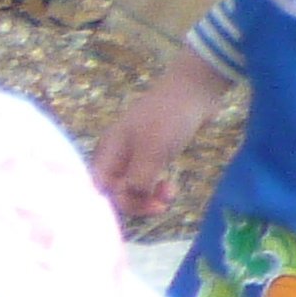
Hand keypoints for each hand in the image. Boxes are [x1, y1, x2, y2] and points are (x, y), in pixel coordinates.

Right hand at [90, 57, 233, 220]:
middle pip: (116, 189)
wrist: (195, 90)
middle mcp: (117, 154)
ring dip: (148, 197)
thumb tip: (128, 200)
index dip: (116, 200)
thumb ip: (137, 179)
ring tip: (169, 196)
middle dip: (136, 201)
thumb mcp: (152, 152)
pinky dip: (156, 188)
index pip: (100, 187)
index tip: (141, 205)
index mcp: (109, 151)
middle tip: (160, 206)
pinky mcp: (152, 153)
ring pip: (132, 186)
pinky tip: (170, 188)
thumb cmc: (168, 119)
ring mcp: (135, 153)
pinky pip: (147, 179)